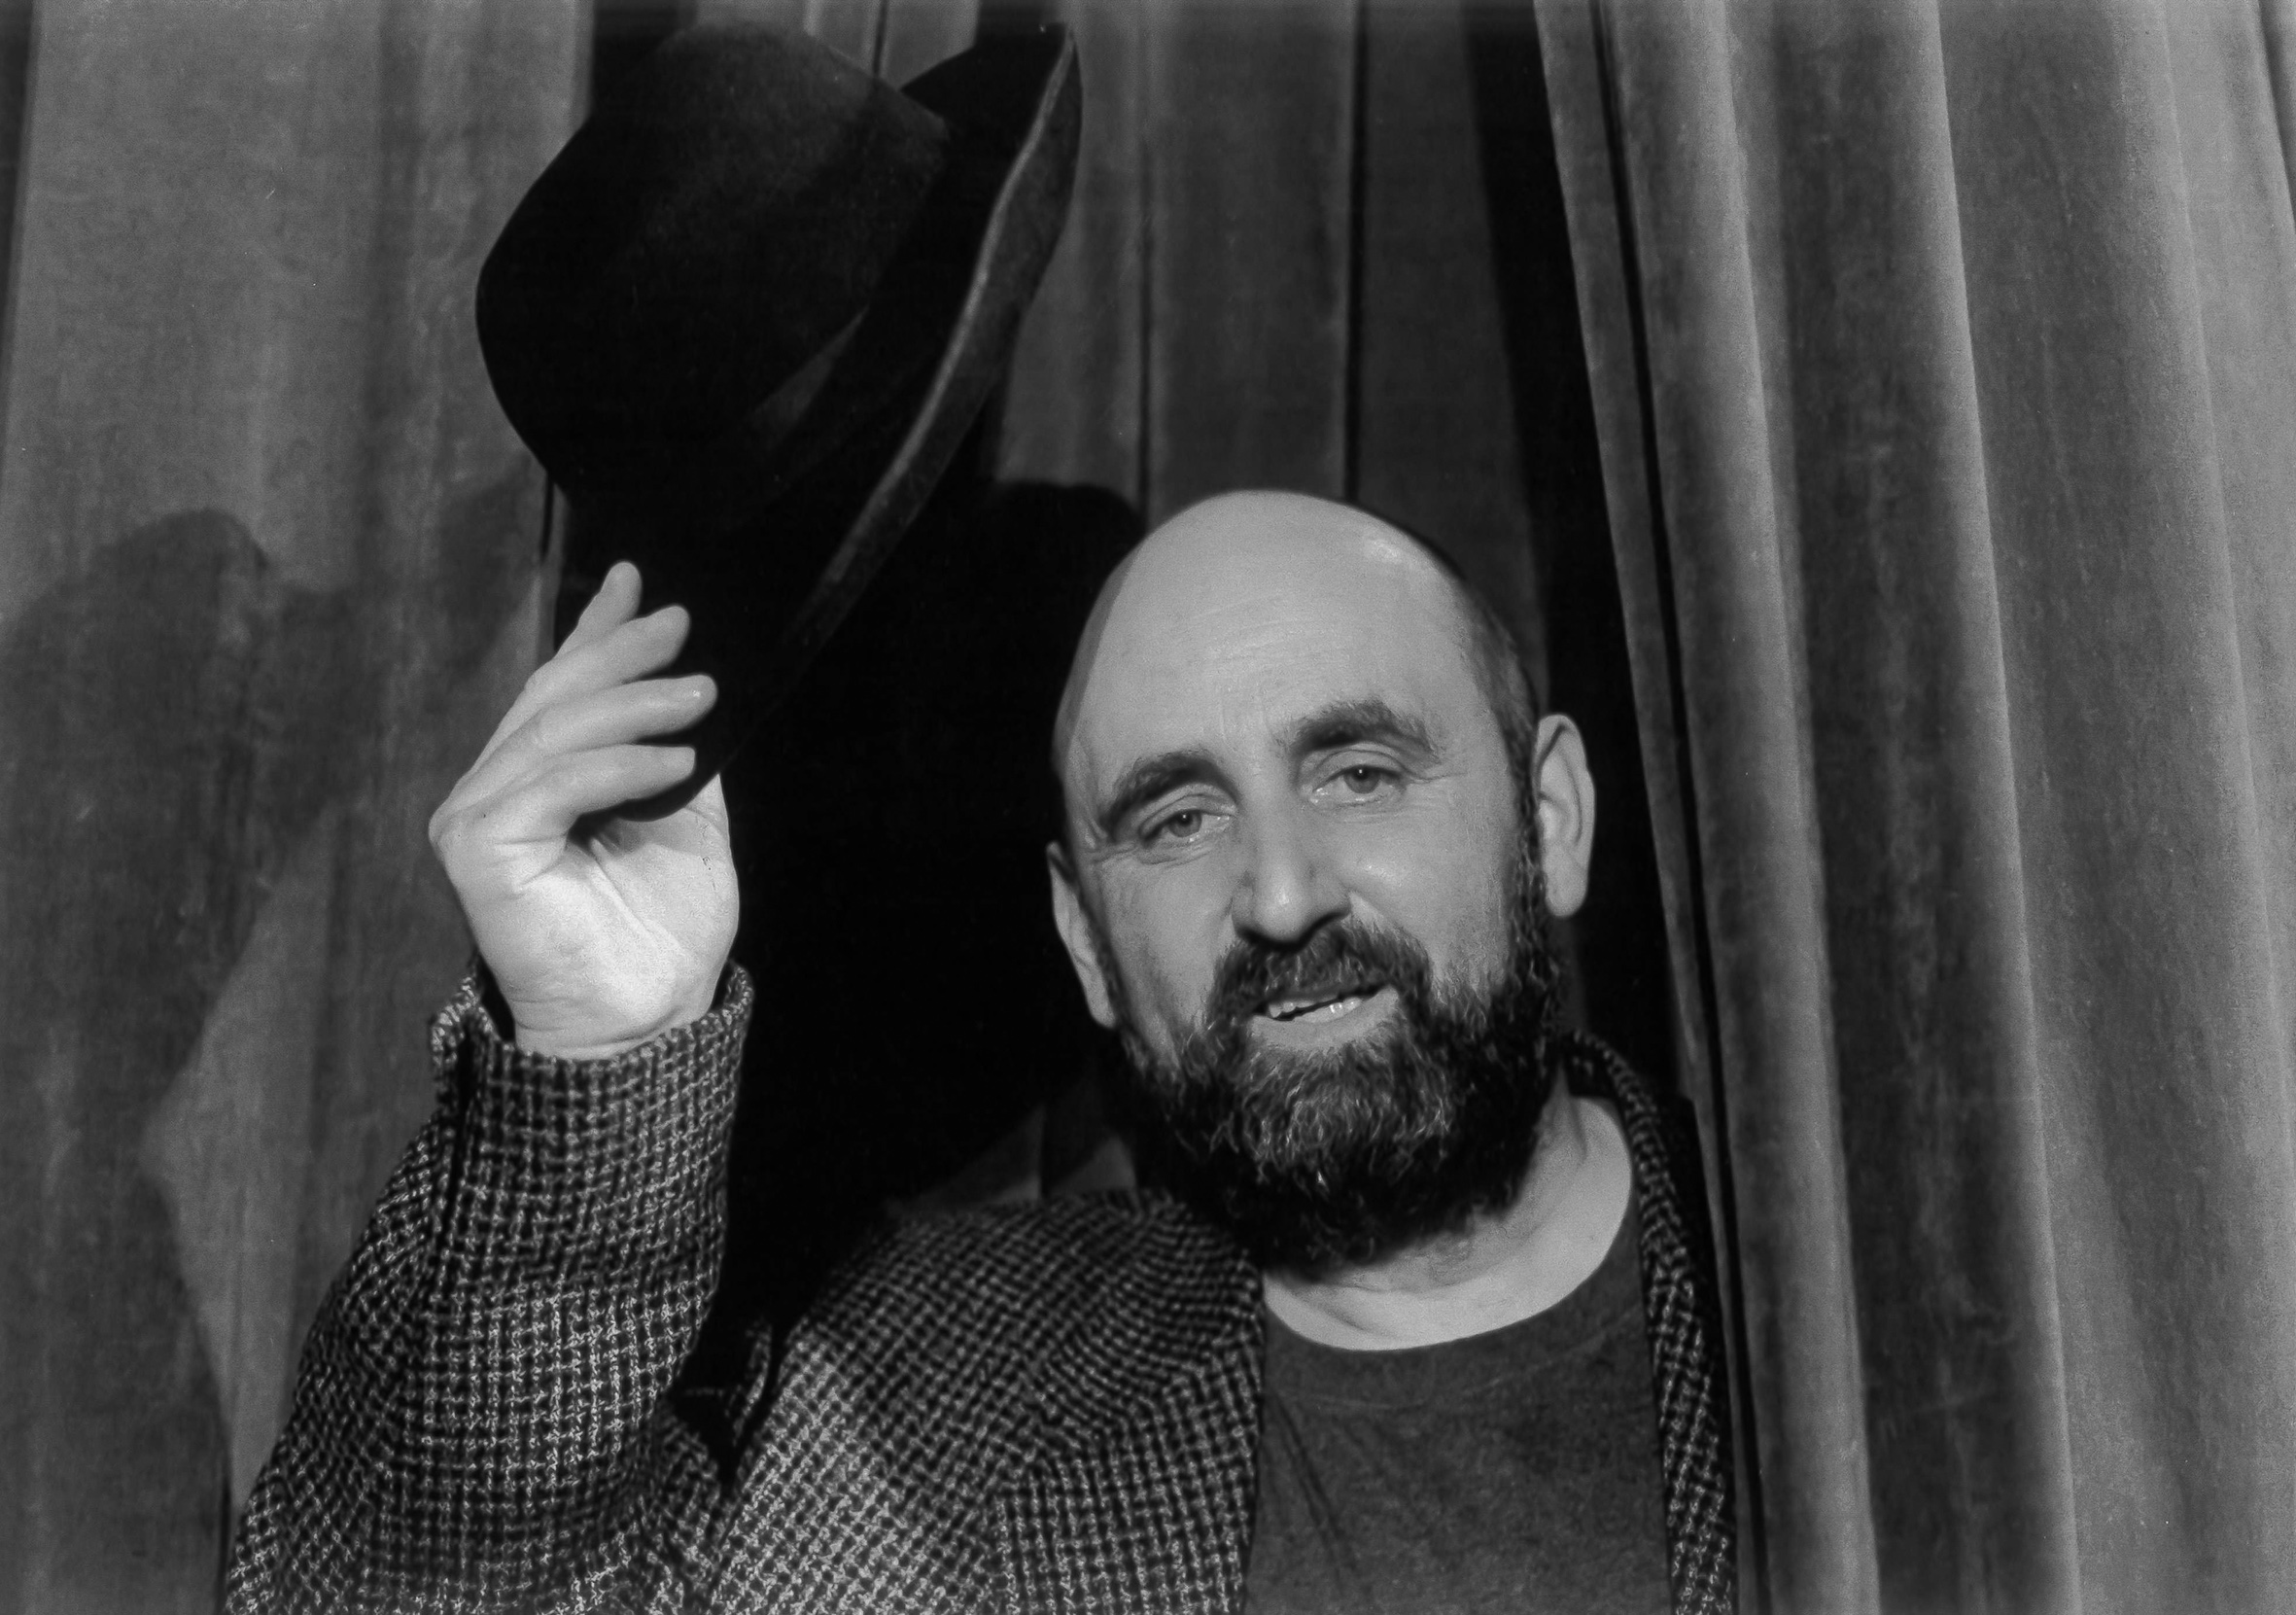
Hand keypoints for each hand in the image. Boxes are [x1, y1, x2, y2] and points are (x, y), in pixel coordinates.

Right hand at [429, 562, 739, 1058]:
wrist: (647, 1021)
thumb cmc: (661, 936)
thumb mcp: (687, 824)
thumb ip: (674, 757)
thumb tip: (689, 686)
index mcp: (538, 782)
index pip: (559, 690)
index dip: (594, 632)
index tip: (636, 583)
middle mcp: (495, 792)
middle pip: (553, 697)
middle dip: (619, 651)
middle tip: (681, 625)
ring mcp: (476, 818)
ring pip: (554, 732)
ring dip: (634, 704)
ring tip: (700, 694)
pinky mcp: (477, 850)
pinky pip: (554, 785)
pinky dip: (620, 765)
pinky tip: (677, 760)